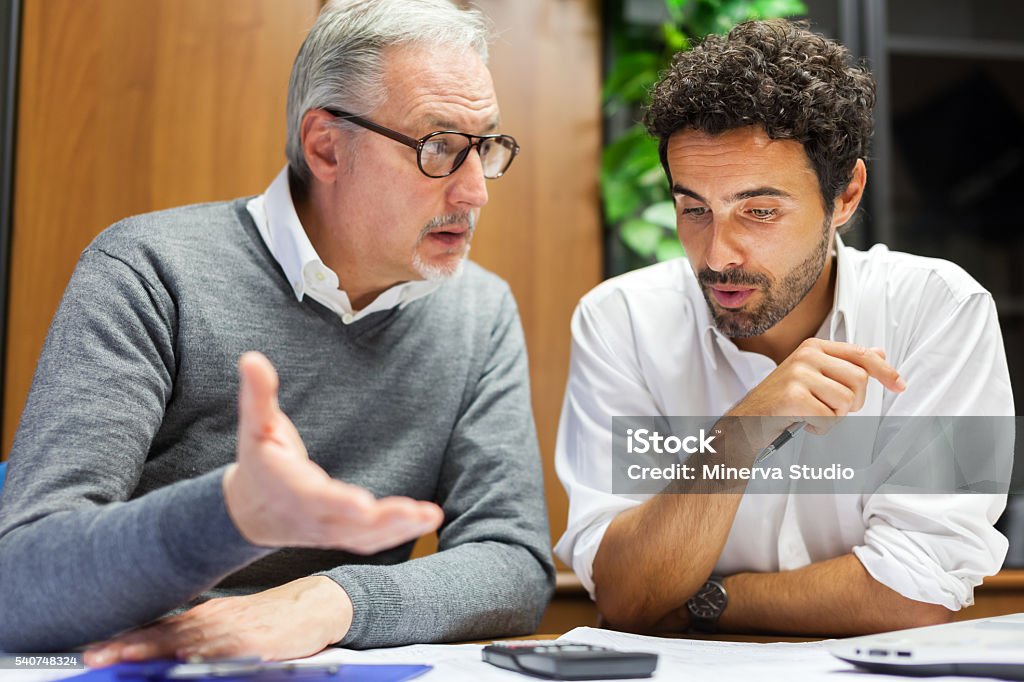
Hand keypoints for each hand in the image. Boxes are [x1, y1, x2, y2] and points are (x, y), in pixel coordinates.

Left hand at [84, 577, 348, 665]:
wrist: (315, 606)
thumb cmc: (271, 621)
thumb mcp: (229, 625)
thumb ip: (198, 637)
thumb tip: (163, 652)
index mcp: (203, 616)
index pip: (157, 628)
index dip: (125, 639)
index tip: (93, 649)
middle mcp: (213, 619)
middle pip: (163, 634)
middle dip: (127, 646)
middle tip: (95, 655)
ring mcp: (232, 630)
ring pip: (185, 641)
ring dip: (153, 650)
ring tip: (124, 658)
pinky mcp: (254, 640)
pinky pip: (223, 650)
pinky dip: (201, 654)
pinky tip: (183, 660)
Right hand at [223, 351, 442, 551]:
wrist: (250, 511)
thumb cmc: (259, 461)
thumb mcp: (254, 426)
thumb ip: (257, 394)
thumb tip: (251, 358)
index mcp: (289, 487)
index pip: (315, 497)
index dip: (338, 502)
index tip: (363, 504)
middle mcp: (311, 515)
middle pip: (349, 523)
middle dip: (384, 520)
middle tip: (418, 513)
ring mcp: (327, 530)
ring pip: (365, 536)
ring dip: (400, 528)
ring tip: (431, 517)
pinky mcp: (342, 534)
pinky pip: (371, 540)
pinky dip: (399, 534)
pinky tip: (426, 521)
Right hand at [730, 339, 904, 435]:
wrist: (747, 421)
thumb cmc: (783, 401)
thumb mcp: (815, 376)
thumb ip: (845, 364)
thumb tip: (880, 353)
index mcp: (814, 346)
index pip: (862, 355)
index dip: (885, 371)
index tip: (899, 385)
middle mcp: (806, 355)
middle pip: (860, 380)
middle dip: (853, 403)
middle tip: (832, 409)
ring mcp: (798, 374)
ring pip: (846, 401)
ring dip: (835, 417)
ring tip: (814, 415)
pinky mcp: (793, 396)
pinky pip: (829, 418)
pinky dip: (821, 428)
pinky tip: (804, 423)